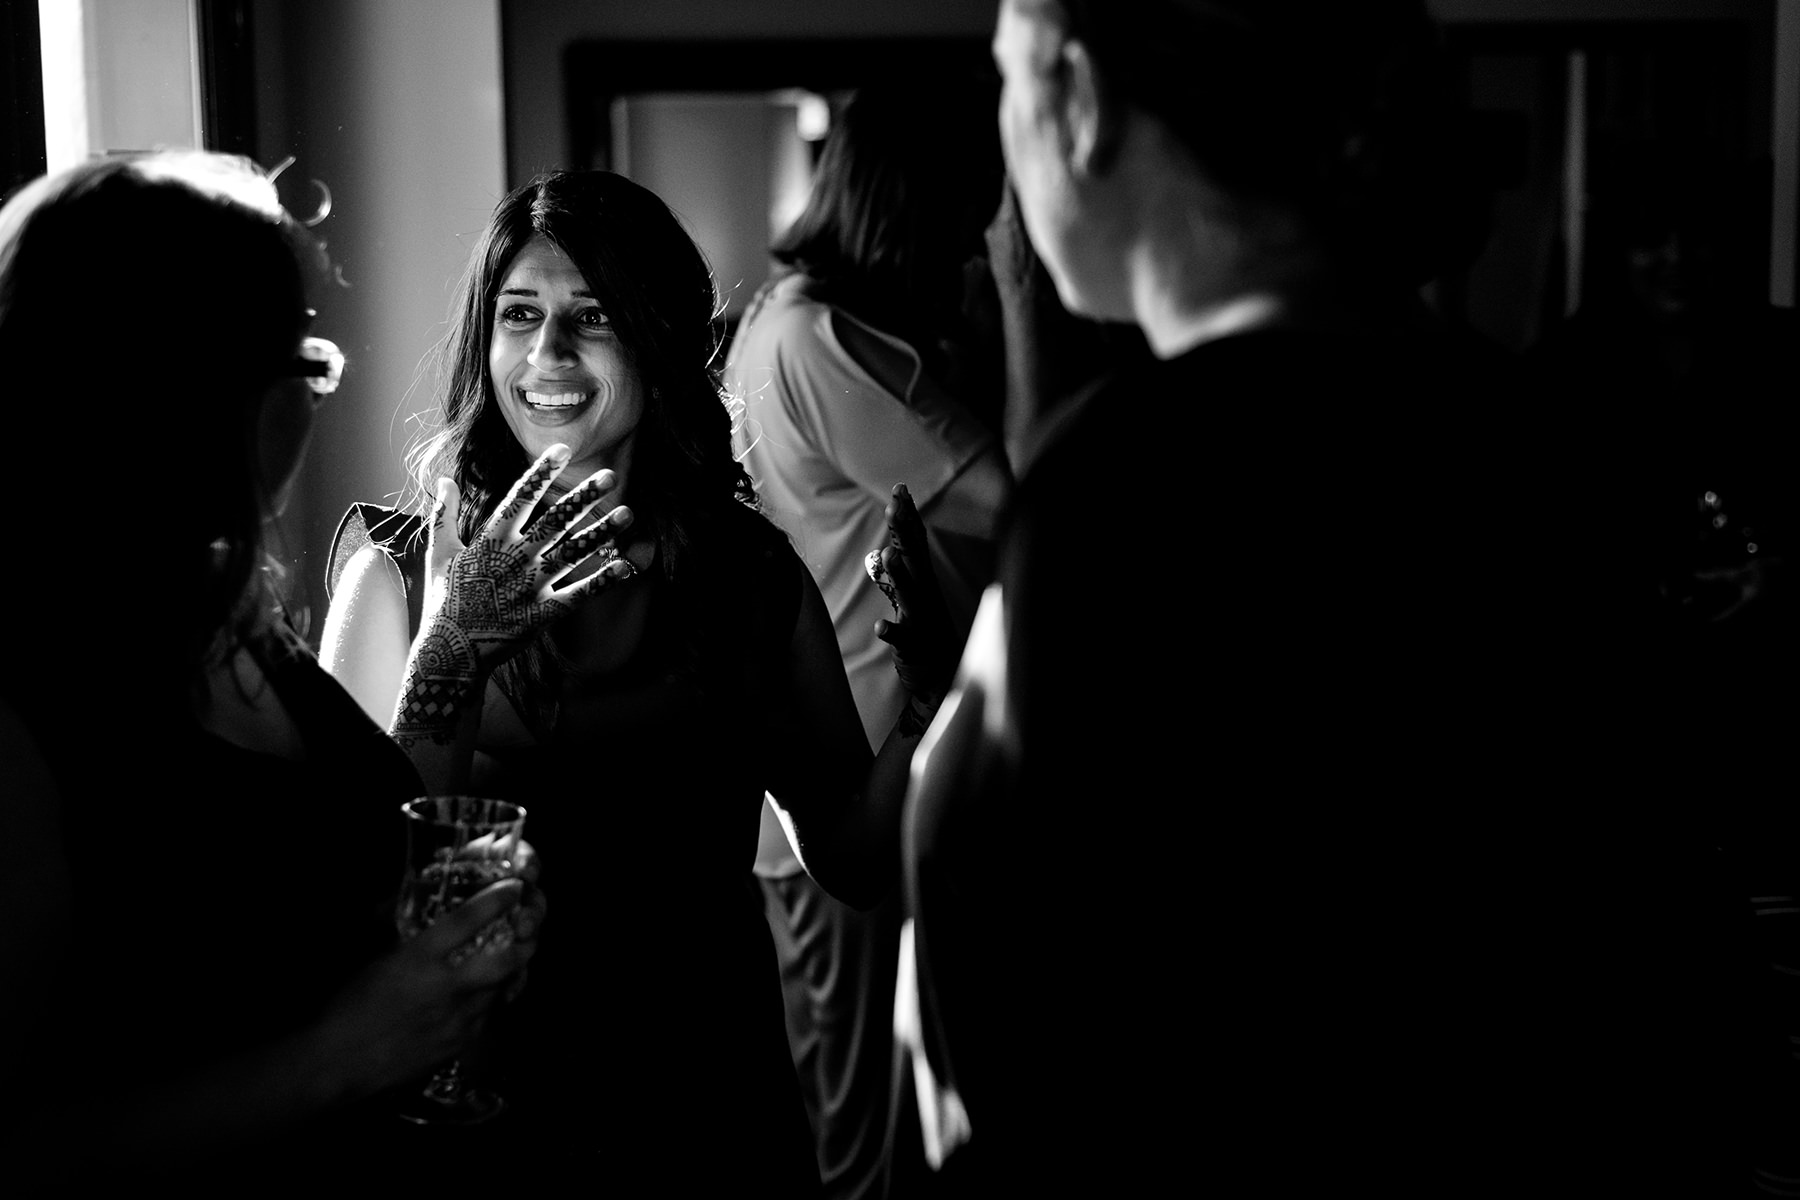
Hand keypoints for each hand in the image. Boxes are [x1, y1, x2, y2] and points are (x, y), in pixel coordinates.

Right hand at [318, 878, 538, 1098]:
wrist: (338, 1064)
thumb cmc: (348, 1007)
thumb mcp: (371, 959)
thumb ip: (396, 932)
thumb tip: (405, 904)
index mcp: (418, 960)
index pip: (466, 921)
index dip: (495, 900)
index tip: (514, 888)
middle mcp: (446, 988)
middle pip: (505, 961)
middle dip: (525, 943)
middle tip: (528, 930)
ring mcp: (456, 1020)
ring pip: (501, 990)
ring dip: (510, 973)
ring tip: (513, 958)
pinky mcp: (459, 1045)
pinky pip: (487, 1017)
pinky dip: (491, 1002)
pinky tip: (486, 995)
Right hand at [422, 443, 637, 672]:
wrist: (451, 653)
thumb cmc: (444, 600)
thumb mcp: (438, 554)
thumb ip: (443, 514)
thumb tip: (445, 479)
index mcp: (489, 541)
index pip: (519, 498)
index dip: (542, 473)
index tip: (563, 450)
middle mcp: (514, 560)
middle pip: (555, 522)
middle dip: (582, 497)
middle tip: (609, 476)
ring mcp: (531, 587)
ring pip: (573, 553)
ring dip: (602, 532)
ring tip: (627, 513)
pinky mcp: (543, 614)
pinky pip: (579, 594)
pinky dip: (603, 580)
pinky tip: (626, 565)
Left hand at [867, 483, 957, 724]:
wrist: (942, 676)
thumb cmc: (925, 631)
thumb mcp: (913, 598)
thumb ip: (899, 573)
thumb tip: (884, 549)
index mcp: (924, 580)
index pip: (915, 542)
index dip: (908, 516)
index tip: (900, 488)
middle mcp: (924, 594)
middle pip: (913, 558)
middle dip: (902, 532)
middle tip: (893, 506)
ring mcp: (920, 619)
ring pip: (909, 594)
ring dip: (899, 575)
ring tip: (888, 554)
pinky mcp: (913, 646)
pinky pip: (902, 638)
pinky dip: (891, 632)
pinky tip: (880, 627)